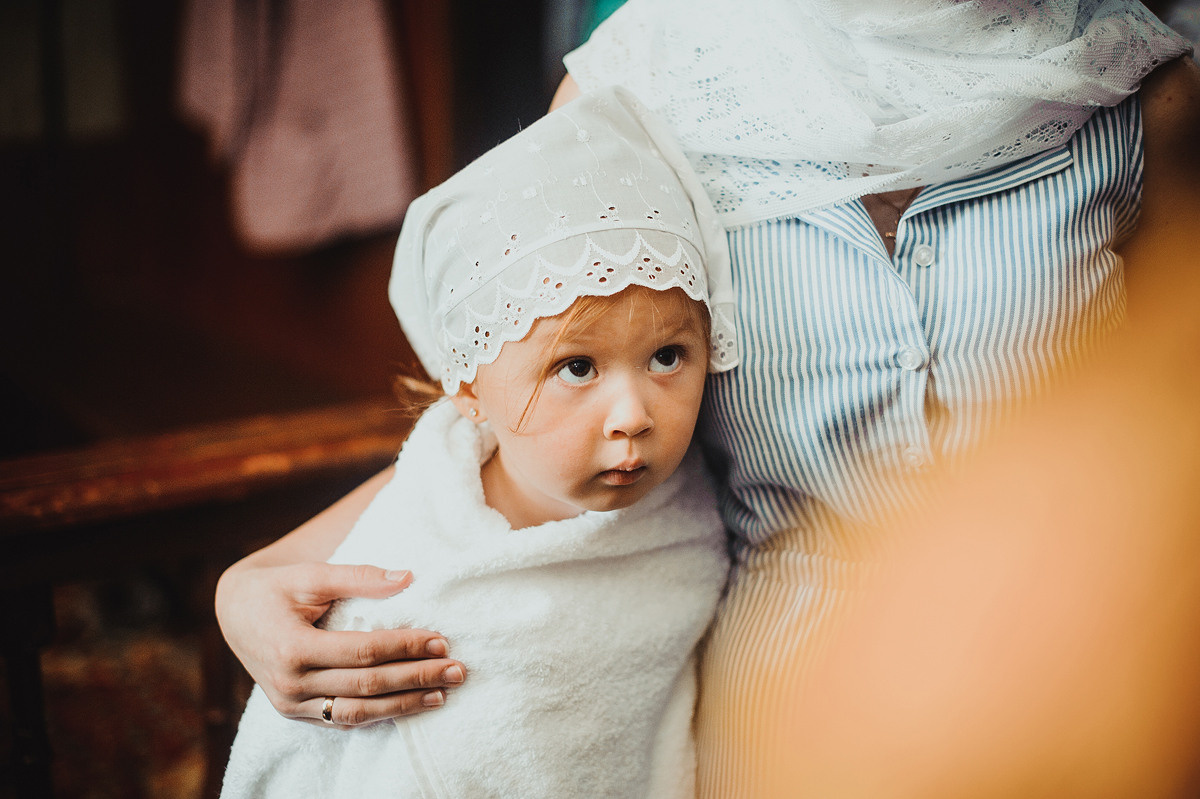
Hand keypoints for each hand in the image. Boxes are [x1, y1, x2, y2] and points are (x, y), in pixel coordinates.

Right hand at [215, 561, 465, 726]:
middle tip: (458, 670)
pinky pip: (343, 720)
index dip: (405, 646)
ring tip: (444, 693)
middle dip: (416, 678)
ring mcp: (291, 704)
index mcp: (292, 647)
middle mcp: (290, 683)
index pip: (363, 651)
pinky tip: (411, 705)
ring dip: (406, 704)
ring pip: (358, 712)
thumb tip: (408, 577)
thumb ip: (358, 576)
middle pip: (367, 685)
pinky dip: (380, 714)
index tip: (441, 639)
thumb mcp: (311, 574)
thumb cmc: (277, 588)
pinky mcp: (295, 714)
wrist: (233, 613)